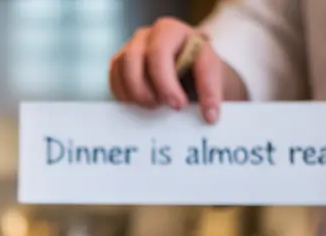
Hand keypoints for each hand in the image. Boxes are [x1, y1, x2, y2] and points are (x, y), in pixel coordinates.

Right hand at [108, 17, 233, 122]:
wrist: (187, 67)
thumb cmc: (196, 67)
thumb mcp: (210, 72)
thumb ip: (211, 91)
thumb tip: (210, 116)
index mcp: (170, 30)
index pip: (159, 53)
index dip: (166, 84)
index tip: (178, 105)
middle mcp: (146, 35)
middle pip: (133, 59)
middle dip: (146, 90)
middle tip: (162, 106)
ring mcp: (129, 48)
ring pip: (121, 71)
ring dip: (136, 95)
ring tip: (155, 105)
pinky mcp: (119, 64)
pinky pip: (114, 81)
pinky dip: (126, 97)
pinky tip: (143, 103)